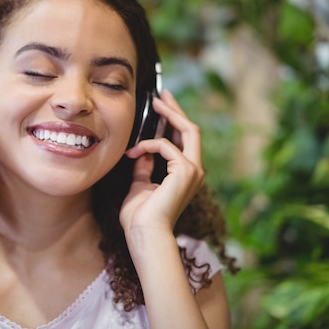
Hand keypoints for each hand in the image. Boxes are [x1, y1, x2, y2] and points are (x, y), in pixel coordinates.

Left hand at [120, 90, 204, 234]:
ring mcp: (193, 170)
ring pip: (187, 131)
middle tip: (162, 94)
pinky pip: (166, 146)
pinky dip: (149, 144)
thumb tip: (142, 151)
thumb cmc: (140, 217)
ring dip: (169, 115)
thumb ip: (144, 167)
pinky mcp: (185, 171)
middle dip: (176, 110)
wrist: (145, 234)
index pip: (183, 140)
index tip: (161, 105)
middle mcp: (194, 170)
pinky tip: (134, 151)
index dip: (173, 120)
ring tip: (155, 103)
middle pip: (191, 130)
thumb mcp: (139, 185)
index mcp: (185, 174)